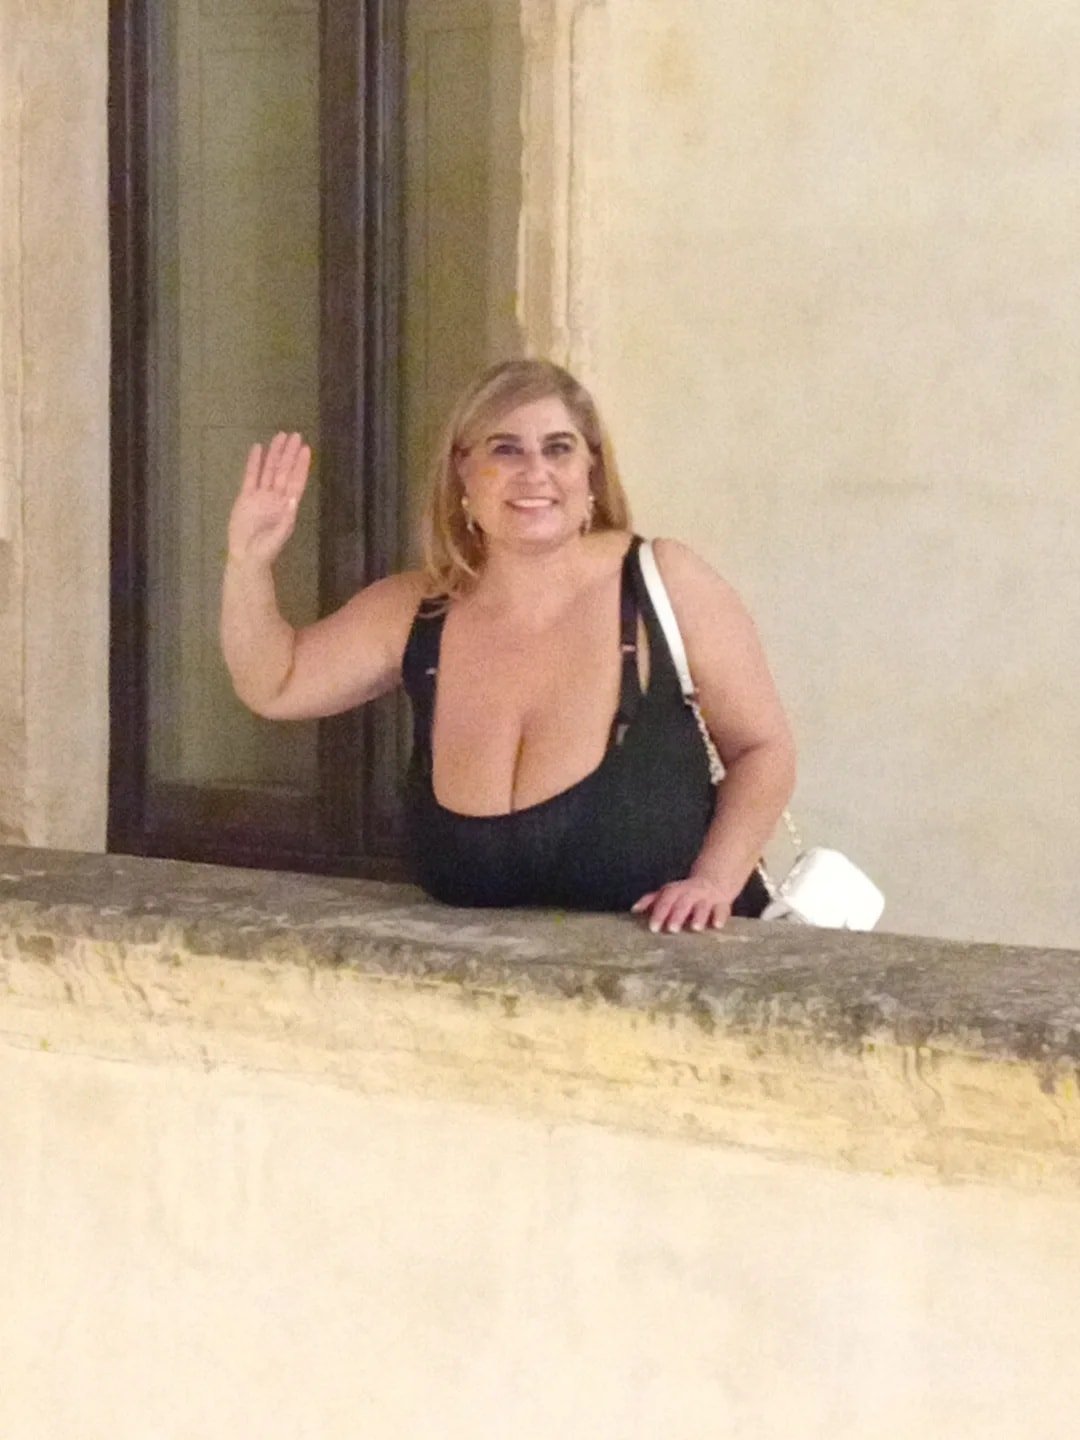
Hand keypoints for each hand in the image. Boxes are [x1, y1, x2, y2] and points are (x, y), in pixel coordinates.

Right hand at [227, 432, 311, 568]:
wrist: (246, 557)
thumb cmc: (266, 550)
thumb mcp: (279, 537)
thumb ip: (286, 519)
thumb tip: (293, 499)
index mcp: (287, 506)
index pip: (296, 481)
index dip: (301, 465)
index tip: (306, 449)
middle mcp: (276, 498)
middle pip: (284, 471)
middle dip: (289, 453)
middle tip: (295, 434)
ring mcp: (261, 496)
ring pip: (269, 470)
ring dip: (274, 454)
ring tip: (279, 436)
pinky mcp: (245, 497)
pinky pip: (250, 476)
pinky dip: (253, 463)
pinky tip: (257, 449)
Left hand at [631, 876, 732, 933]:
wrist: (713, 881)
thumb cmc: (685, 894)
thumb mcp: (668, 893)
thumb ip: (651, 901)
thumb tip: (634, 910)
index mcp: (676, 891)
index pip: (665, 899)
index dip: (659, 913)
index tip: (653, 928)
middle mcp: (691, 894)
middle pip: (683, 903)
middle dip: (677, 915)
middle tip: (671, 929)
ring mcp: (707, 899)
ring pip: (703, 906)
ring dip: (699, 916)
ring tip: (695, 928)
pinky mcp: (722, 905)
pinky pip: (722, 910)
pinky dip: (720, 917)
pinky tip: (717, 926)